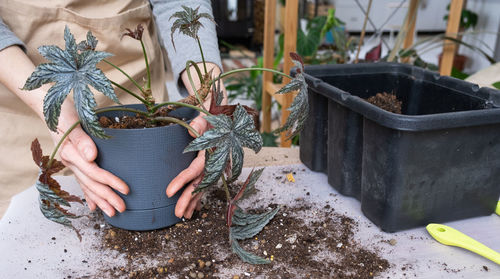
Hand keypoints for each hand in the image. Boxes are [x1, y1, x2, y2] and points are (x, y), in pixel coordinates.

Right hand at [52, 100, 128, 216]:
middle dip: (107, 198)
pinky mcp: (74, 161)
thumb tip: (92, 156)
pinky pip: (82, 182)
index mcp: (71, 154)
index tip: (125, 190)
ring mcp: (71, 163)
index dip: (111, 182)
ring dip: (100, 201)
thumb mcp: (72, 121)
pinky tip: (93, 206)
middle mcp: (70, 162)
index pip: (94, 173)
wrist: (49, 106)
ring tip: (112, 213)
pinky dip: (89, 195)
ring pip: (87, 186)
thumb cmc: (63, 112)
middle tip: (122, 209)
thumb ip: (82, 140)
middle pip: (91, 184)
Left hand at [167, 62, 225, 218]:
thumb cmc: (213, 117)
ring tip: (183, 216)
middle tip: (177, 214)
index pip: (195, 169)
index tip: (168, 192)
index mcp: (211, 151)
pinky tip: (193, 209)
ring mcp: (215, 167)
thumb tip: (192, 135)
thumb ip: (199, 125)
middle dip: (188, 200)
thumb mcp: (206, 116)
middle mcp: (214, 162)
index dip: (182, 181)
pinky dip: (199, 198)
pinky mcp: (212, 168)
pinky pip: (205, 185)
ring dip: (193, 202)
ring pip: (203, 187)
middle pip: (200, 184)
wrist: (226, 118)